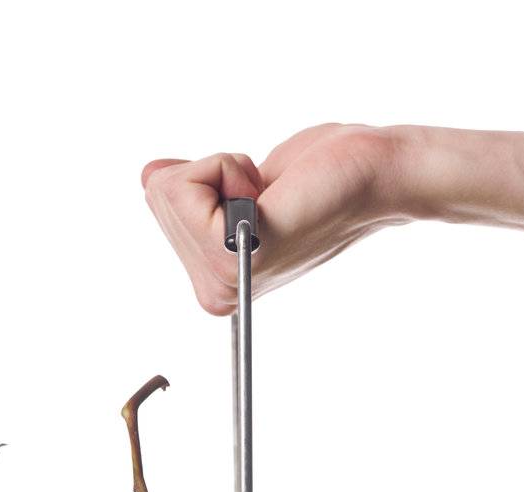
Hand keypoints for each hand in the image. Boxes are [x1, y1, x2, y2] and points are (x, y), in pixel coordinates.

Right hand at [141, 124, 407, 314]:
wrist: (371, 177)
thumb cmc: (316, 177)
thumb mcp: (236, 182)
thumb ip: (187, 188)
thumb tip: (152, 175)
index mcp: (212, 284)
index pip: (158, 204)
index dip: (207, 180)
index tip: (257, 199)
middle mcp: (214, 292)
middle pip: (159, 197)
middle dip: (212, 176)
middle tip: (266, 195)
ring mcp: (226, 277)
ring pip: (169, 188)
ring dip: (225, 171)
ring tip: (270, 196)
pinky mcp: (239, 250)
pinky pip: (188, 183)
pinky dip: (228, 166)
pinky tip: (271, 193)